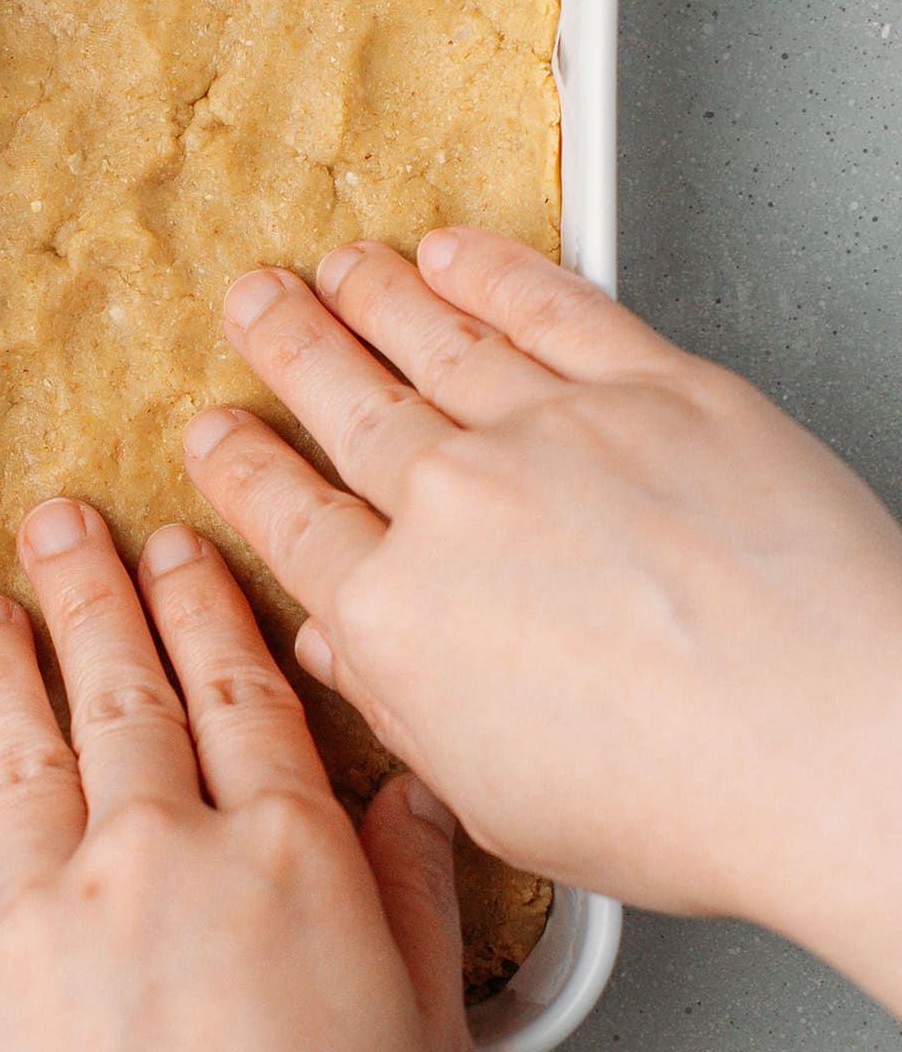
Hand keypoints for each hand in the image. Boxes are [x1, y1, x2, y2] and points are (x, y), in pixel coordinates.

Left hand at [0, 502, 475, 1051]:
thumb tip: (412, 794)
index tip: (181, 547)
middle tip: (65, 521)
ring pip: (27, 747)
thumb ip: (417, 896)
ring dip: (7, 663)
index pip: (241, 692)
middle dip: (94, 590)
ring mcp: (55, 908)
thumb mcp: (431, 1045)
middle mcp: (162, 856)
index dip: (207, 608)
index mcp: (284, 859)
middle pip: (125, 689)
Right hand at [184, 228, 901, 1012]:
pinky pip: (547, 305)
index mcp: (398, 616)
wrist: (835, 744)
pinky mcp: (652, 385)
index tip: (216, 434)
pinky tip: (453, 252)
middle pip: (344, 403)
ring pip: (432, 339)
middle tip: (252, 303)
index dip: (243, 469)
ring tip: (336, 266)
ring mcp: (552, 432)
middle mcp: (455, 504)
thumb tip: (340, 651)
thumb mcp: (497, 798)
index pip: (292, 518)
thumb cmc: (691, 799)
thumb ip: (398, 709)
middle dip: (286, 345)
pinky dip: (490, 270)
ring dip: (371, 294)